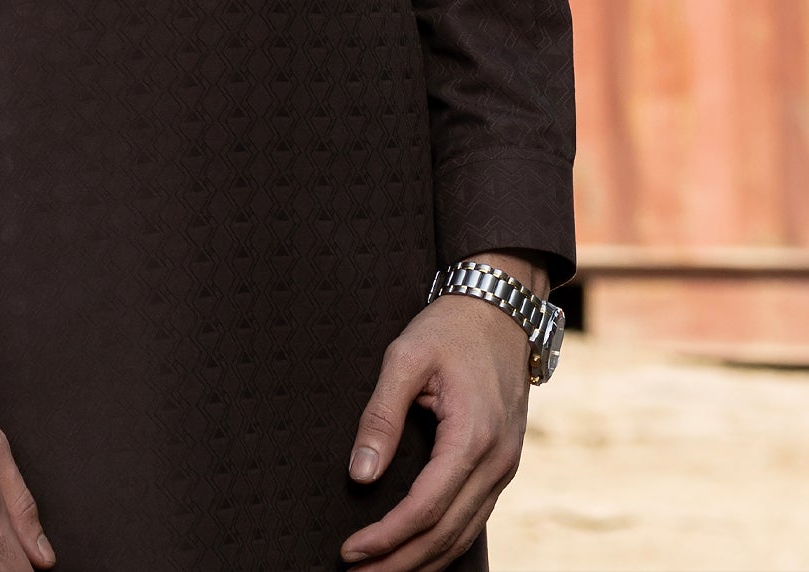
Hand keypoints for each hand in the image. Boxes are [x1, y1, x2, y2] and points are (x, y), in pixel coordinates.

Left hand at [341, 254, 544, 570]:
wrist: (501, 309)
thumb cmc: (450, 328)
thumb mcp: (406, 357)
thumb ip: (381, 416)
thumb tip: (360, 475)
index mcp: (473, 436)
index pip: (426, 508)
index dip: (388, 537)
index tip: (351, 551)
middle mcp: (496, 461)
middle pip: (446, 533)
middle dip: (401, 562)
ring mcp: (505, 467)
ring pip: (463, 534)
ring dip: (422, 560)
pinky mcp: (502, 465)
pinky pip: (474, 518)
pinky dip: (445, 543)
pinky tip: (417, 551)